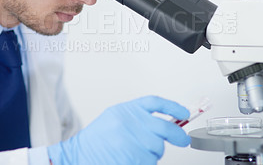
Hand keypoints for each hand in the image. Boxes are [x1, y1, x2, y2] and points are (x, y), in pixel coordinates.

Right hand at [48, 96, 189, 164]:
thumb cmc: (97, 138)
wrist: (78, 154)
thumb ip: (138, 118)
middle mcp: (129, 122)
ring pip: (158, 149)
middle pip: (164, 127)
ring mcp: (131, 141)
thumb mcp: (116, 118)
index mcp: (126, 110)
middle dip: (177, 136)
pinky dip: (146, 162)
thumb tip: (164, 123)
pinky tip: (134, 159)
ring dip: (154, 153)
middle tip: (183, 140)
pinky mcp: (131, 158)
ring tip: (137, 152)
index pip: (155, 102)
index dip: (173, 107)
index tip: (185, 113)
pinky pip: (150, 162)